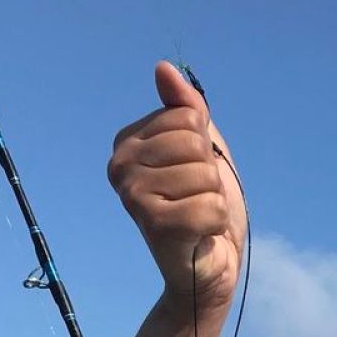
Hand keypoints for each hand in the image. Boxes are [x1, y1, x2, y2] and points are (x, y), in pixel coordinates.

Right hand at [108, 61, 246, 312]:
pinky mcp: (153, 225)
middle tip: (196, 200)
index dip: (204, 147)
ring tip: (198, 218)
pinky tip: (200, 236)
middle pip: (195, 142)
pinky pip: (210, 206)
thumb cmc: (205, 208)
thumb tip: (163, 69)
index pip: (187, 116)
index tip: (192, 175)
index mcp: (128, 142)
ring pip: (205, 175)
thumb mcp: (202, 149)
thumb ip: (184, 108)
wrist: (210, 267)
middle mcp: (120, 166)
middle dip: (210, 175)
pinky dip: (216, 224)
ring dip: (214, 201)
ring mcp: (132, 196)